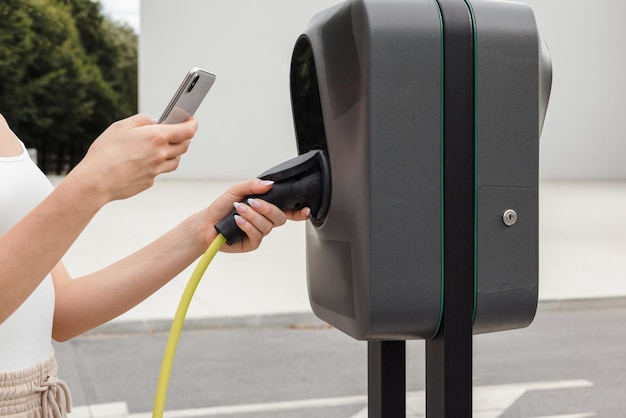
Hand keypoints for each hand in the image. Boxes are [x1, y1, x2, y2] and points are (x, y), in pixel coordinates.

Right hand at [67, 114, 197, 202]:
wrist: (96, 181)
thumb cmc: (105, 152)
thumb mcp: (121, 126)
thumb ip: (142, 120)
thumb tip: (156, 122)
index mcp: (156, 137)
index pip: (187, 131)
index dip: (192, 124)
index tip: (192, 120)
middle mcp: (161, 155)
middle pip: (184, 146)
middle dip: (185, 137)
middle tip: (178, 132)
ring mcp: (157, 170)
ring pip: (175, 160)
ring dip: (174, 152)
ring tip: (162, 146)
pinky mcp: (150, 182)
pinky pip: (160, 171)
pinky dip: (158, 164)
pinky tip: (145, 160)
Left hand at [203, 179, 310, 252]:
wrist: (206, 224)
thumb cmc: (222, 207)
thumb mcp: (236, 190)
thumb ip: (253, 185)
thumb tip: (269, 184)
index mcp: (265, 207)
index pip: (287, 209)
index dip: (299, 211)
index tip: (306, 209)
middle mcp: (265, 220)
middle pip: (280, 217)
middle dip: (268, 209)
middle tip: (253, 203)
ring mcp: (260, 232)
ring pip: (267, 226)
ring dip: (253, 216)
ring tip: (239, 210)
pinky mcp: (252, 243)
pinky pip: (257, 235)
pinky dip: (247, 225)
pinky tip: (238, 221)